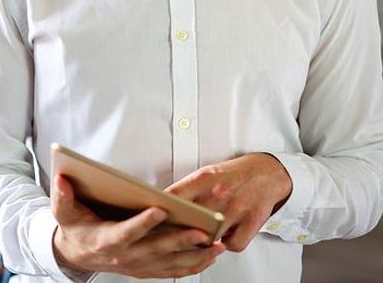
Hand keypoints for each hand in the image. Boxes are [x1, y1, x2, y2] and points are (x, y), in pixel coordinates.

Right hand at [52, 175, 224, 277]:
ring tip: (216, 244)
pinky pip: (174, 271)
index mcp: (106, 239)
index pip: (127, 231)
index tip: (159, 209)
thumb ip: (62, 196)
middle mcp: (125, 256)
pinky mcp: (147, 270)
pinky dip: (194, 265)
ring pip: (170, 262)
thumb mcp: (64, 212)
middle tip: (201, 230)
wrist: (76, 255)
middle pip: (156, 248)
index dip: (143, 222)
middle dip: (180, 239)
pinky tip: (211, 255)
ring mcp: (138, 265)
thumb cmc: (75, 229)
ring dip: (195, 255)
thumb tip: (62, 179)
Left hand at [166, 152, 291, 251]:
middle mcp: (219, 194)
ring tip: (199, 239)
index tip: (149, 216)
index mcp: (204, 179)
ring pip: (211, 236)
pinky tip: (224, 239)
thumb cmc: (233, 174)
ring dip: (204, 240)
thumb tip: (165, 204)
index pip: (174, 195)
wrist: (267, 172)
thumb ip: (188, 189)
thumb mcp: (207, 173)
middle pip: (191, 220)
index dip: (160, 208)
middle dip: (180, 229)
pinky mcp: (252, 222)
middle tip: (172, 234)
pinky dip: (228, 245)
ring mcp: (236, 209)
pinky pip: (233, 244)